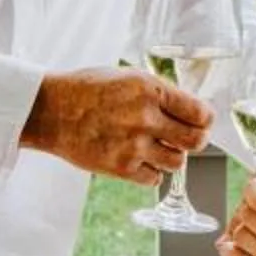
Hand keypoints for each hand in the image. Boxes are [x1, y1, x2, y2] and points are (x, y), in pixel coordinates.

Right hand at [22, 67, 208, 182]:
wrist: (51, 111)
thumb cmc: (87, 90)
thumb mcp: (127, 77)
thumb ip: (159, 92)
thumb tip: (190, 109)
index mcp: (149, 89)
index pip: (199, 113)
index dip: (205, 120)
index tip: (202, 122)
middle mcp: (145, 117)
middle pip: (195, 141)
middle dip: (196, 140)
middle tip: (187, 139)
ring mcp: (134, 145)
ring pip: (177, 163)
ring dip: (171, 157)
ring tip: (156, 148)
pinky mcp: (121, 168)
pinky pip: (154, 179)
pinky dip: (151, 172)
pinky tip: (139, 160)